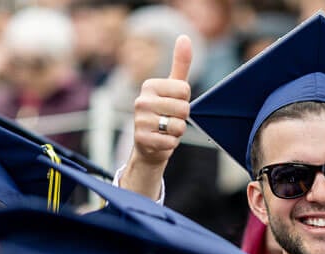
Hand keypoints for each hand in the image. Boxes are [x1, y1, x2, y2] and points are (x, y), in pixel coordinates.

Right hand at [121, 35, 191, 199]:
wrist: (149, 145)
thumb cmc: (164, 113)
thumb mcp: (173, 88)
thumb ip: (180, 64)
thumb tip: (185, 37)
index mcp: (149, 85)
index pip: (185, 90)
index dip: (185, 101)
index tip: (173, 104)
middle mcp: (141, 100)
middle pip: (184, 108)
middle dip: (182, 118)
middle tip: (170, 120)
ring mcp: (139, 120)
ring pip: (178, 126)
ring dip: (177, 132)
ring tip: (165, 130)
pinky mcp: (141, 139)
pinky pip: (170, 142)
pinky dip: (170, 144)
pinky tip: (161, 141)